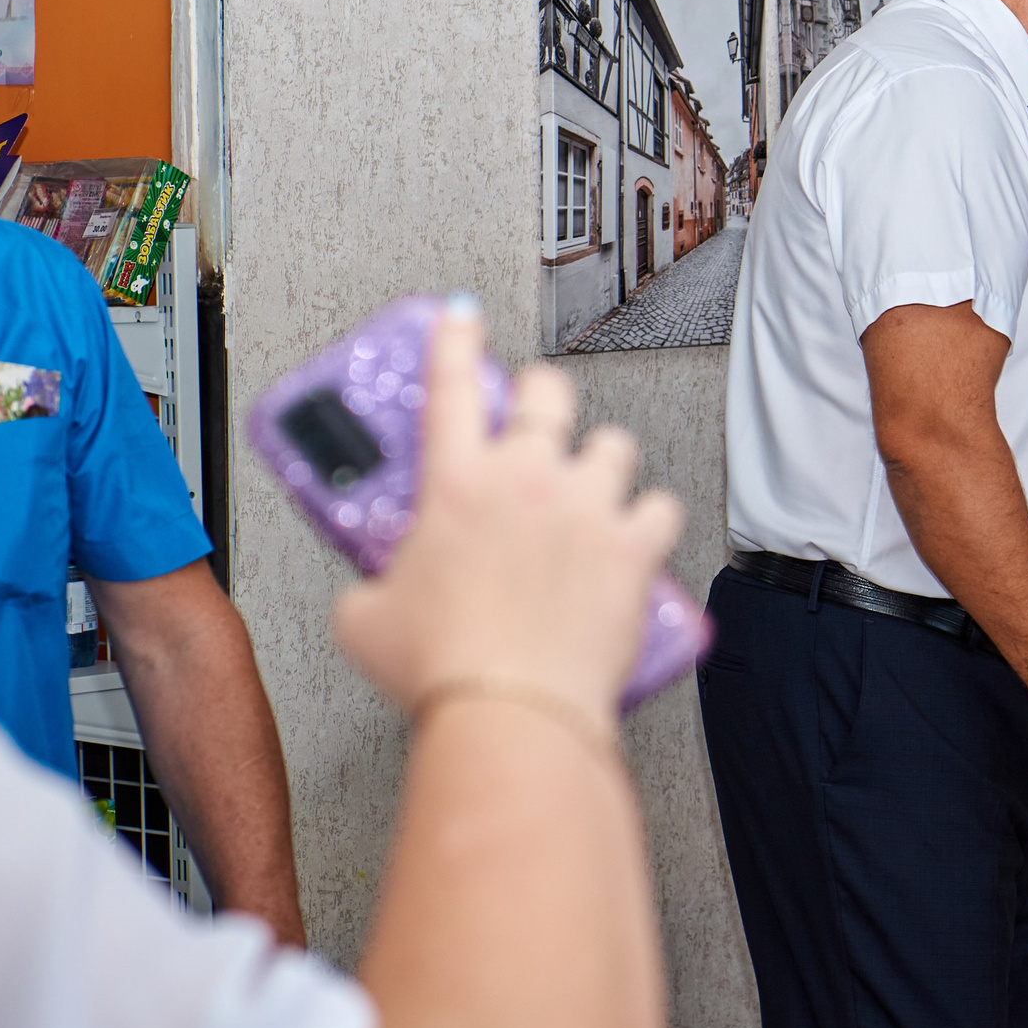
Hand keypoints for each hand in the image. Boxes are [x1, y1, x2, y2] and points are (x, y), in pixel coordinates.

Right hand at [333, 299, 683, 731]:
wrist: (512, 709)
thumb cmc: (442, 668)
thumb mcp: (366, 619)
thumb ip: (371, 586)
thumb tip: (374, 593)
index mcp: (456, 484)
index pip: (452, 385)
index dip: (457, 340)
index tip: (463, 318)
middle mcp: (528, 480)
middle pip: (550, 393)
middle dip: (545, 395)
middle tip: (541, 413)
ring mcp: (587, 508)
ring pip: (614, 445)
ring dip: (602, 461)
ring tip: (592, 487)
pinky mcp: (635, 547)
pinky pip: (661, 506)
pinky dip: (650, 517)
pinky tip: (638, 532)